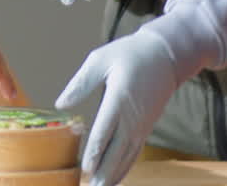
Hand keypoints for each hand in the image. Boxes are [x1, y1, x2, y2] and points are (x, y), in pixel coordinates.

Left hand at [56, 30, 178, 185]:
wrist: (165, 55)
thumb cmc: (129, 54)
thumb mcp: (100, 59)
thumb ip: (81, 83)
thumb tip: (61, 104)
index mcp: (119, 99)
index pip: (105, 130)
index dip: (95, 152)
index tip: (85, 169)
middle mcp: (132, 116)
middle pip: (117, 150)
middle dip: (104, 171)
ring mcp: (141, 124)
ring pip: (127, 155)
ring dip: (114, 174)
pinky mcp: (146, 127)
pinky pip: (135, 152)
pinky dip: (125, 167)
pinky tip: (114, 178)